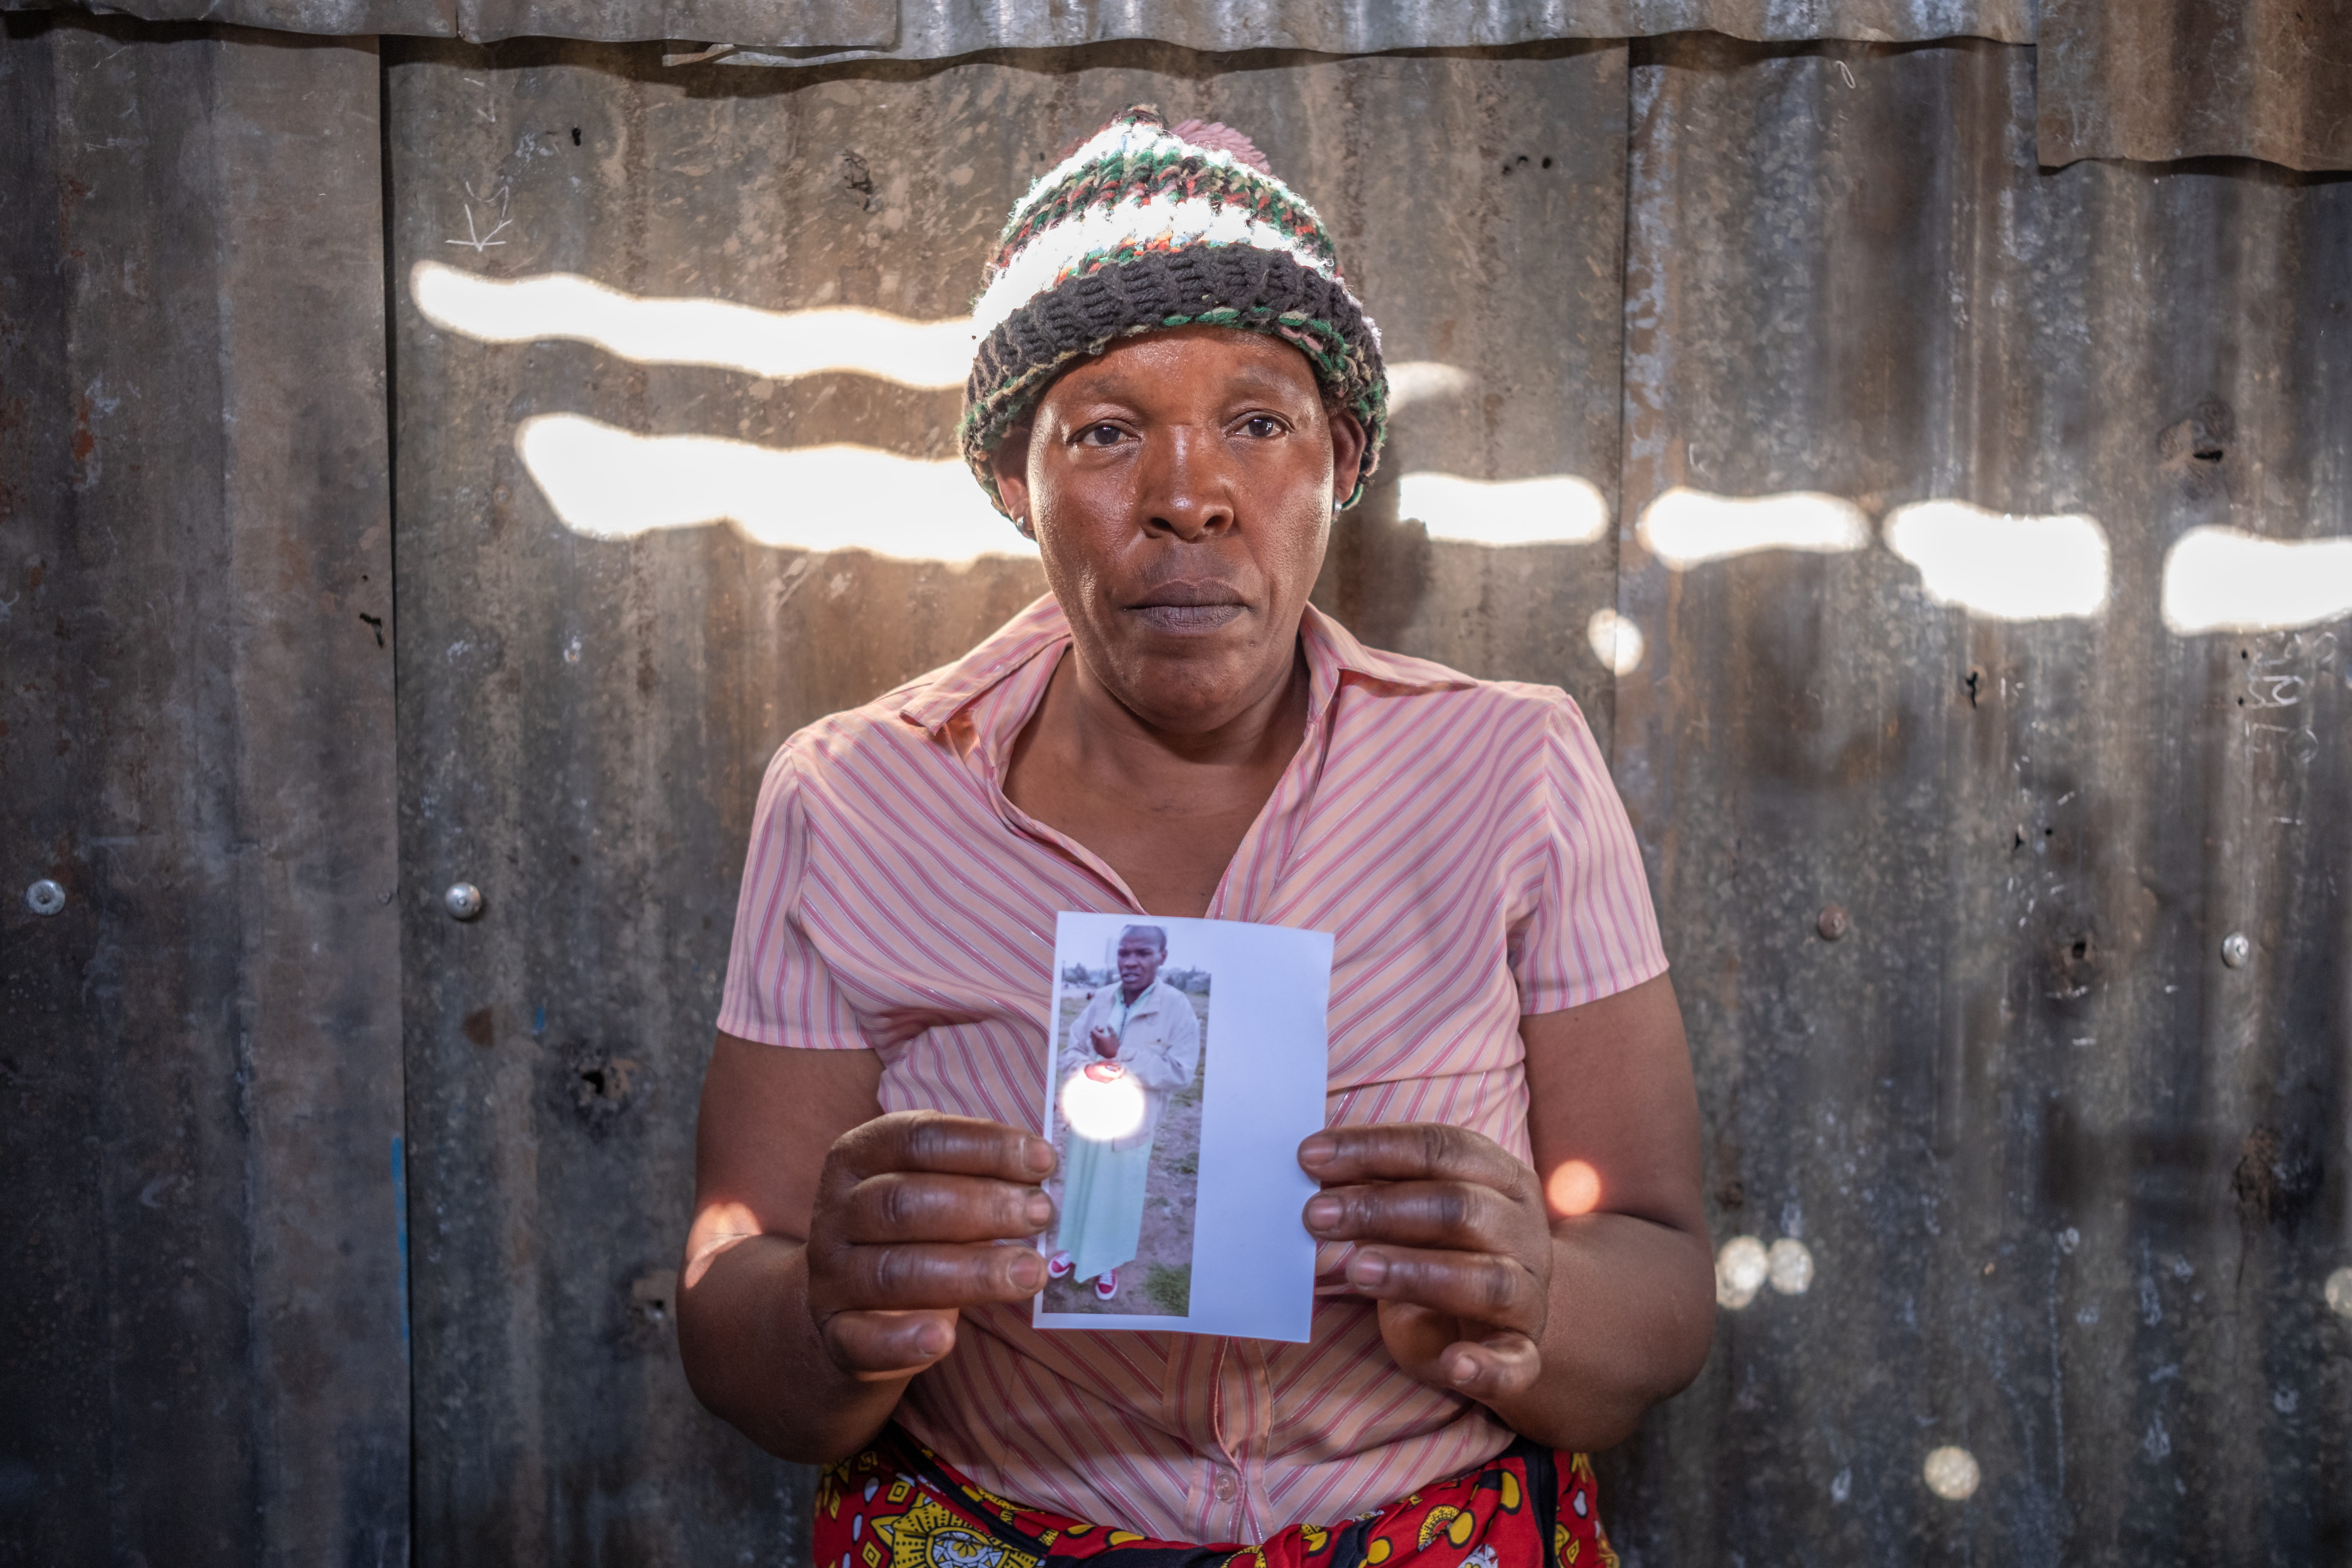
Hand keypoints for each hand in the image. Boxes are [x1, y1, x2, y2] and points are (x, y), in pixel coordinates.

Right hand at [805, 1111, 1055, 1381]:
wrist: (849, 1306)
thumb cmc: (913, 1232)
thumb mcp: (935, 1188)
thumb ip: (980, 1176)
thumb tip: (1048, 1173)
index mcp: (858, 1156)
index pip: (916, 1138)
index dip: (983, 1146)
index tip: (1043, 1161)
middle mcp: (836, 1212)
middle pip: (903, 1202)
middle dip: (981, 1206)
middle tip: (1042, 1213)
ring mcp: (831, 1275)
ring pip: (893, 1271)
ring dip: (969, 1273)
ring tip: (1031, 1272)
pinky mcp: (836, 1332)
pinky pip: (862, 1338)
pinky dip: (903, 1339)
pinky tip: (947, 1337)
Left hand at [1089, 1024, 1120, 1058]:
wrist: (1114, 1057)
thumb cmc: (1115, 1046)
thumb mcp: (1114, 1036)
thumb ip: (1110, 1029)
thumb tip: (1108, 1025)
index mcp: (1099, 1038)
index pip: (1092, 1031)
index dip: (1095, 1027)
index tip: (1099, 1026)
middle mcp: (1095, 1042)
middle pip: (1091, 1034)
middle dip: (1095, 1031)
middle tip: (1102, 1030)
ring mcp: (1095, 1047)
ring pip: (1092, 1039)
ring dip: (1095, 1036)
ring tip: (1103, 1036)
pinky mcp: (1096, 1051)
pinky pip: (1093, 1044)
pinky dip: (1096, 1041)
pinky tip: (1101, 1042)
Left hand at [1298, 1124, 1552, 1404]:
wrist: (1497, 1317)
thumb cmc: (1440, 1249)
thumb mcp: (1412, 1210)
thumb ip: (1378, 1188)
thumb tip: (1313, 1166)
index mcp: (1500, 1177)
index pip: (1441, 1149)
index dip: (1375, 1149)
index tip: (1310, 1156)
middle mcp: (1523, 1231)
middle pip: (1460, 1208)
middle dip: (1382, 1209)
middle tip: (1316, 1215)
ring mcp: (1528, 1293)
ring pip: (1487, 1279)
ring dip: (1418, 1273)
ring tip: (1357, 1271)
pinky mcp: (1522, 1351)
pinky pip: (1515, 1363)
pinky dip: (1487, 1366)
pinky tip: (1454, 1365)